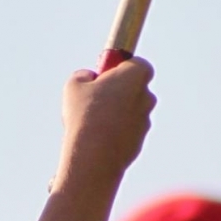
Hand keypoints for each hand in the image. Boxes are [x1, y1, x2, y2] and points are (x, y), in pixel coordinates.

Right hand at [55, 58, 156, 189]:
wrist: (94, 156)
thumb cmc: (85, 115)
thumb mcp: (74, 85)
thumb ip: (84, 75)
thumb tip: (89, 77)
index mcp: (135, 76)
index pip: (139, 63)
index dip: (122, 67)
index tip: (107, 73)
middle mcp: (146, 96)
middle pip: (136, 87)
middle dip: (120, 90)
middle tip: (97, 96)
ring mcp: (145, 120)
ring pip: (131, 110)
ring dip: (117, 112)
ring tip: (93, 121)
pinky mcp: (140, 141)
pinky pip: (128, 130)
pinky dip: (117, 131)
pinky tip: (98, 138)